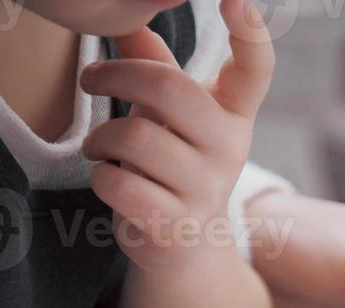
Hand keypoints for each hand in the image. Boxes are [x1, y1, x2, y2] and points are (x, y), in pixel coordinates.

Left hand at [80, 0, 272, 271]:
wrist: (184, 246)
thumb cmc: (172, 165)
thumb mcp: (170, 114)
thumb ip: (153, 65)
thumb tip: (130, 16)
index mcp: (233, 114)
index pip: (255, 70)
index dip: (250, 34)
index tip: (236, 0)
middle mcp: (229, 148)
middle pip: (169, 89)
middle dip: (114, 75)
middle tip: (90, 79)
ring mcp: (205, 189)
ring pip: (136, 136)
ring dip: (101, 136)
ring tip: (99, 145)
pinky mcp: (175, 223)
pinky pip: (120, 182)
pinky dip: (101, 175)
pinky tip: (108, 178)